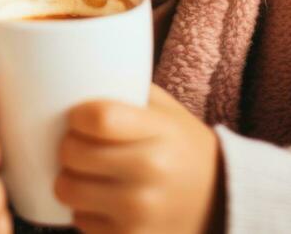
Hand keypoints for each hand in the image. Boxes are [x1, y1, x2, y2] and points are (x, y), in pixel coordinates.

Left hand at [55, 84, 221, 233]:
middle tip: (77, 144)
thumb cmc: (183, 147)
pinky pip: (80, 221)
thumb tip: (77, 71)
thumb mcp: (167, 112)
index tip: (78, 117)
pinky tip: (101, 201)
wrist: (222, 201)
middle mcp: (150, 171)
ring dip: (69, 179)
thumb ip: (128, 89)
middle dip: (67, 146)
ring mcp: (140, 211)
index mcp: (160, 132)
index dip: (77, 115)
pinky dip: (84, 210)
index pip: (98, 118)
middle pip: (74, 152)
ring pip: (68, 189)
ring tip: (85, 173)